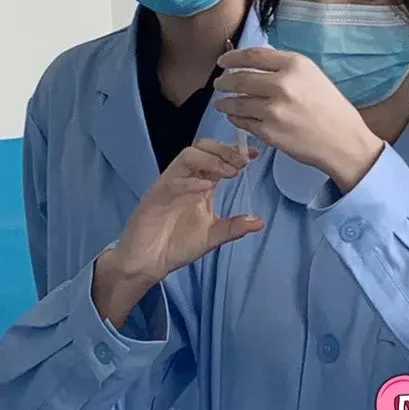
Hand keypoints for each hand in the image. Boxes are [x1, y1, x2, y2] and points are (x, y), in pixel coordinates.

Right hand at [115, 139, 262, 282]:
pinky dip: (191, 181)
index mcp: (200, 185)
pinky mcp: (156, 196)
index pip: (218, 158)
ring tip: (228, 172)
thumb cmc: (177, 246)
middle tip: (241, 162)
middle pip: (202, 148)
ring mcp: (170, 185)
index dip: (235, 153)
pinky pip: (172, 180)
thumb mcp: (212, 236)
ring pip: (188, 156)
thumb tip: (260, 222)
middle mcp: (186, 180)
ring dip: (210, 160)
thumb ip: (234, 227)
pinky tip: (206, 188)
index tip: (254, 154)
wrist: (148, 262)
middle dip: (225, 150)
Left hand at [214, 47, 383, 190]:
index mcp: (295, 65)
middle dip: (224, 81)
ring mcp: (273, 109)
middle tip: (219, 83)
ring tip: (222, 103)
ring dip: (225, 102)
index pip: (253, 55)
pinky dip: (235, 118)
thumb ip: (285, 68)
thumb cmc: (331, 108)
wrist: (343, 141)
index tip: (223, 61)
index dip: (233, 57)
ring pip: (237, 102)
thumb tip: (255, 64)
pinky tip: (235, 116)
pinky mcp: (268, 131)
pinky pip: (242, 121)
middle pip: (240, 78)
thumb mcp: (313, 77)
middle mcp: (282, 84)